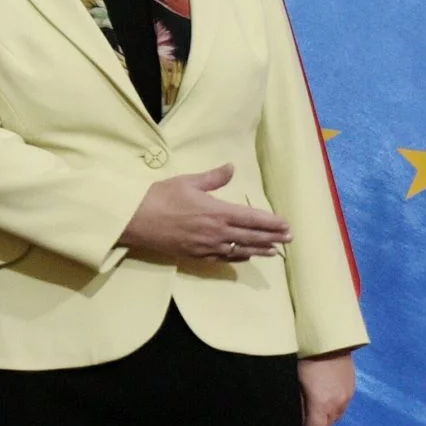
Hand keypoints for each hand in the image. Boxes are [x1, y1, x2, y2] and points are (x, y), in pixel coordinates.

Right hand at [119, 165, 291, 261]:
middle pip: (252, 237)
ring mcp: (207, 246)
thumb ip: (213, 177)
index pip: (252, 218)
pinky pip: (223, 258)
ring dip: (260, 250)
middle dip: (272, 238)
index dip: (272, 222)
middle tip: (289, 239)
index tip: (286, 224)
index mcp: (217, 211)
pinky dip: (238, 257)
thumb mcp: (188, 181)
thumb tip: (232, 167)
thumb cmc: (160, 197)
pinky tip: (246, 256)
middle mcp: (216, 232)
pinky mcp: (196, 255)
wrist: (136, 221)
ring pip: (240, 250)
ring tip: (275, 252)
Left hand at [300, 352, 354, 425]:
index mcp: (322, 404)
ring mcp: (348, 396)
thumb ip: (297, 403)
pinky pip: (343, 405)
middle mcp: (338, 404)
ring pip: (336, 417)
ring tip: (314, 403)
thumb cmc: (305, 358)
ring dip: (325, 415)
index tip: (297, 424)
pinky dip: (334, 406)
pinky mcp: (352, 387)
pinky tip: (325, 394)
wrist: (328, 337)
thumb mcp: (294, 382)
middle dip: (315, 424)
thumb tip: (296, 418)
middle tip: (304, 413)